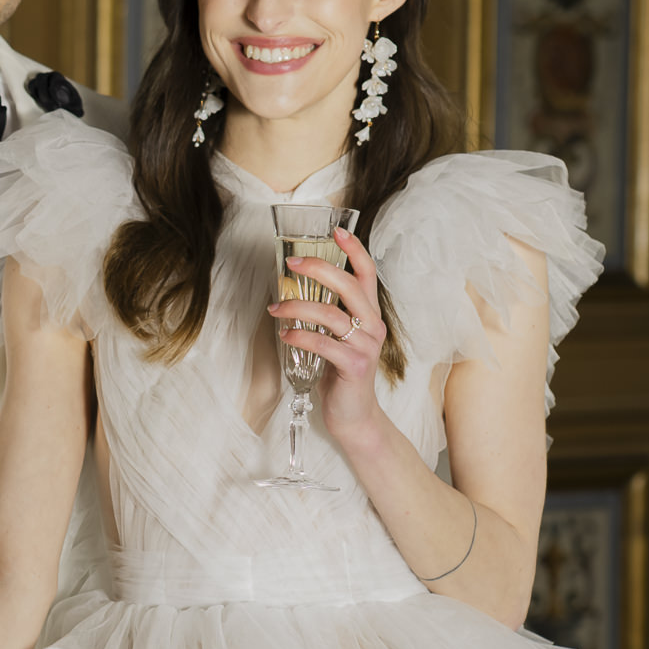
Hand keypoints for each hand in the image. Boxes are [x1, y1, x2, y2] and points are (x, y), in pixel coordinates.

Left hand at [267, 224, 385, 442]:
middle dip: (319, 269)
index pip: (367, 274)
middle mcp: (373, 326)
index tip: (336, 232)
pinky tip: (284, 335)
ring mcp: (365, 346)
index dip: (354, 250)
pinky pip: (323, 344)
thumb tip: (292, 292)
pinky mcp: (354, 366)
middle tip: (291, 263)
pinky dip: (300, 337)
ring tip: (275, 309)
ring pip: (331, 314)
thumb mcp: (338, 339)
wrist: (354, 416)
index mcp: (369, 315)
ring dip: (297, 307)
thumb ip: (328, 316)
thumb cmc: (341, 374)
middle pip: (349, 286)